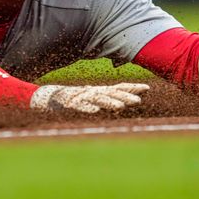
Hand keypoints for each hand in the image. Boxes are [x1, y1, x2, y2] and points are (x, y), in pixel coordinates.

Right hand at [30, 83, 149, 113]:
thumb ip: (112, 96)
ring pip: (98, 100)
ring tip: (120, 107)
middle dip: (125, 96)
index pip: (119, 87)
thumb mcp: (96, 96)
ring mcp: (83, 98)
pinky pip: (80, 107)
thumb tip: (132, 98)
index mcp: (101, 91)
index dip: (132, 87)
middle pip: (112, 93)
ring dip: (109, 103)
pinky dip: (87, 108)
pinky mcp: (71, 105)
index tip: (147, 88)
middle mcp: (94, 93)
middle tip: (138, 101)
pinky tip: (95, 111)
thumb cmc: (77, 98)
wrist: (51, 97)